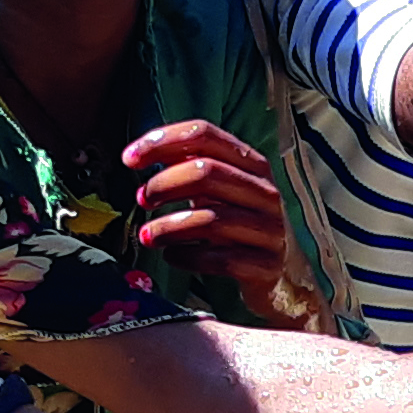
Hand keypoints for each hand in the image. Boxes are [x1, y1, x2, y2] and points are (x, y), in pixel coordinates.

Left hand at [120, 121, 308, 324]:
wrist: (283, 277)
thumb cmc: (239, 227)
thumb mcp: (219, 192)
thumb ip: (189, 168)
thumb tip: (141, 155)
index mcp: (252, 164)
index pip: (205, 135)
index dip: (163, 142)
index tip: (129, 160)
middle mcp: (264, 192)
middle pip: (207, 173)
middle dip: (164, 185)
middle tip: (143, 200)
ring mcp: (269, 229)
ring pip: (211, 219)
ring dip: (168, 227)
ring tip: (147, 235)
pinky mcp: (266, 265)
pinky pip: (220, 259)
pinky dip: (187, 256)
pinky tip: (172, 256)